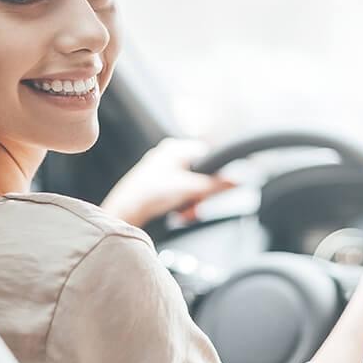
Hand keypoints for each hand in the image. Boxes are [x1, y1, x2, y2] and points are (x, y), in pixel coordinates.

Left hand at [100, 138, 236, 227]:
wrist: (125, 212)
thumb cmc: (149, 195)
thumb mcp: (189, 189)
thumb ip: (215, 185)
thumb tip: (237, 181)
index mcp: (176, 148)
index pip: (209, 156)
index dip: (216, 175)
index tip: (218, 189)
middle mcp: (170, 156)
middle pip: (201, 174)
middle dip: (201, 194)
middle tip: (195, 205)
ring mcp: (163, 170)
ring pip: (192, 186)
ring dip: (192, 202)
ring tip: (184, 212)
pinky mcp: (159, 185)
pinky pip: (181, 192)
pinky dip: (183, 204)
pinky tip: (178, 213)